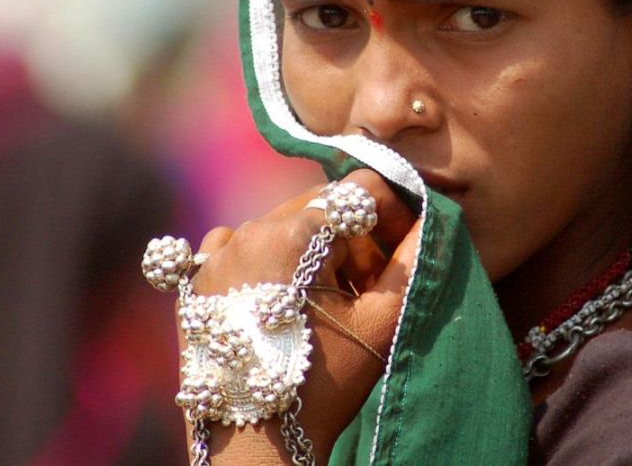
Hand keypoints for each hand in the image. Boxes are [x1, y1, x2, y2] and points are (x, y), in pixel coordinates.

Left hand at [188, 169, 422, 463]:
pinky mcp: (198, 276)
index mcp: (299, 232)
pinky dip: (266, 262)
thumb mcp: (382, 321)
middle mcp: (251, 228)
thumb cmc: (325, 383)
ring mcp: (218, 252)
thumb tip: (433, 217)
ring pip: (283, 225)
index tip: (397, 256)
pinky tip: (279, 304)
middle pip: (321, 207)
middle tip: (364, 290)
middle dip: (353, 239)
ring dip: (313, 252)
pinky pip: (240, 245)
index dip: (392, 216)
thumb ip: (414, 259)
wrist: (255, 439)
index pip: (360, 192)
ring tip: (324, 306)